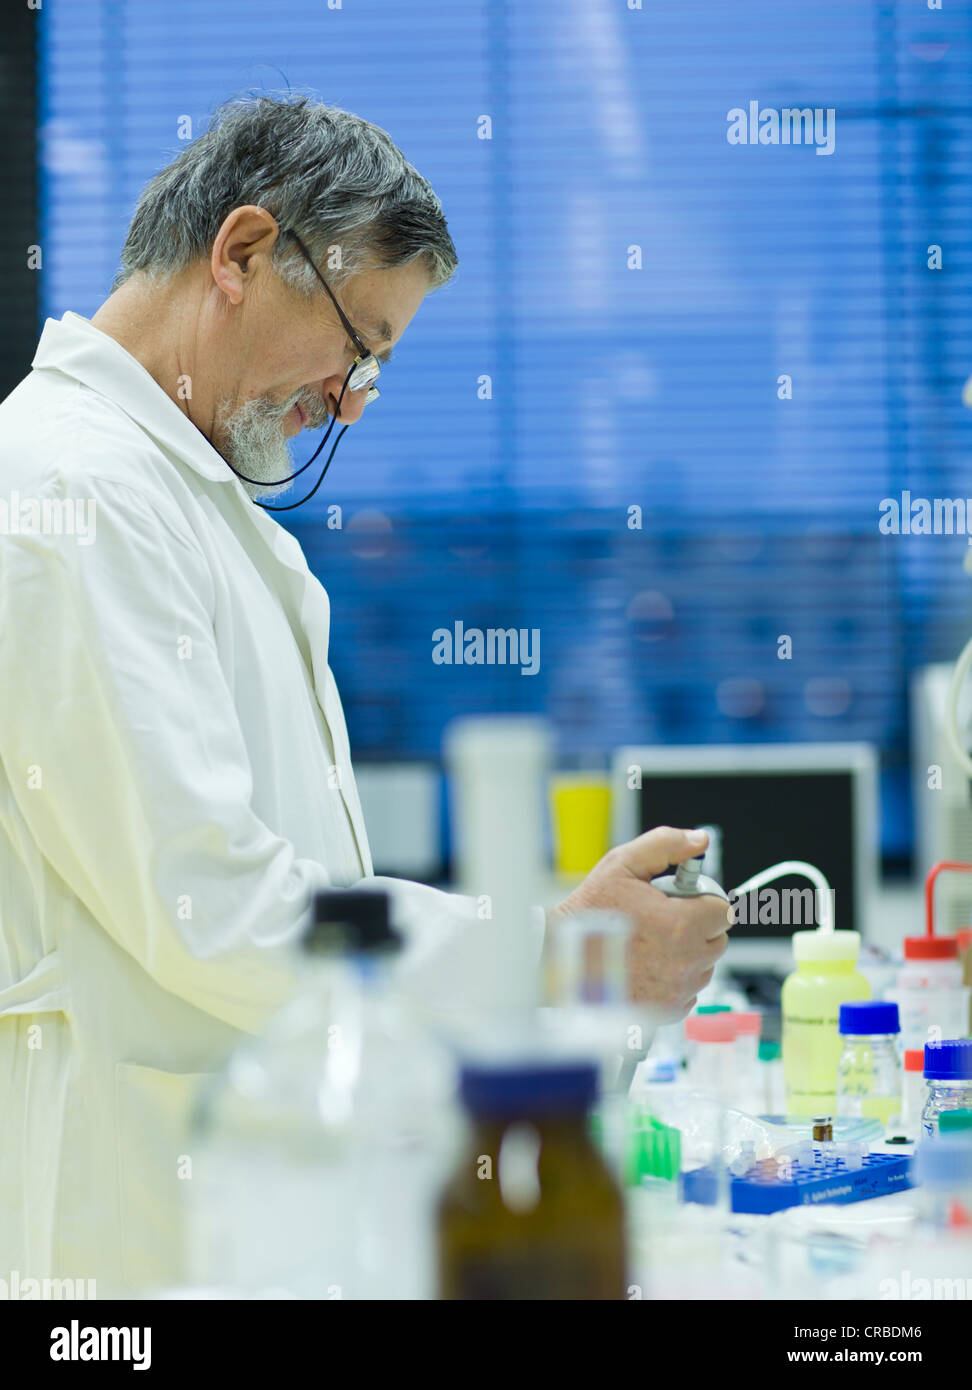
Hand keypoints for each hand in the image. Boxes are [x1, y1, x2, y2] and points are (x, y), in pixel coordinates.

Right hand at [546, 826, 732, 1021]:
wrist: (562, 963)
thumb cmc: (588, 915)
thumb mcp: (621, 865)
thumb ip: (665, 845)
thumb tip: (699, 840)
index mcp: (680, 925)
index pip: (722, 910)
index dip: (703, 900)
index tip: (682, 900)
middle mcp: (685, 962)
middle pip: (717, 939)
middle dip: (697, 926)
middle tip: (663, 919)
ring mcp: (677, 990)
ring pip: (704, 966)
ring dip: (687, 954)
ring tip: (650, 943)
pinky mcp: (667, 1011)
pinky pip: (688, 991)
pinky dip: (675, 979)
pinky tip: (647, 966)